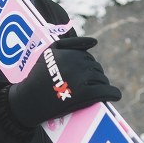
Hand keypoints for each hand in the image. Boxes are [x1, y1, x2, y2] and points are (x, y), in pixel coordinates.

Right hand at [6, 37, 121, 126]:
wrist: (27, 101)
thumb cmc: (37, 78)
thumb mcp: (49, 53)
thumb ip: (69, 43)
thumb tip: (95, 41)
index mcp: (69, 53)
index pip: (87, 58)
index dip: (87, 69)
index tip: (84, 77)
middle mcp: (76, 64)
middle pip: (96, 69)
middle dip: (95, 77)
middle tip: (89, 87)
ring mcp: (81, 79)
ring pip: (101, 79)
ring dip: (102, 85)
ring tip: (98, 92)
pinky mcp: (85, 95)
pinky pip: (106, 91)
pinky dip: (113, 93)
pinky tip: (115, 96)